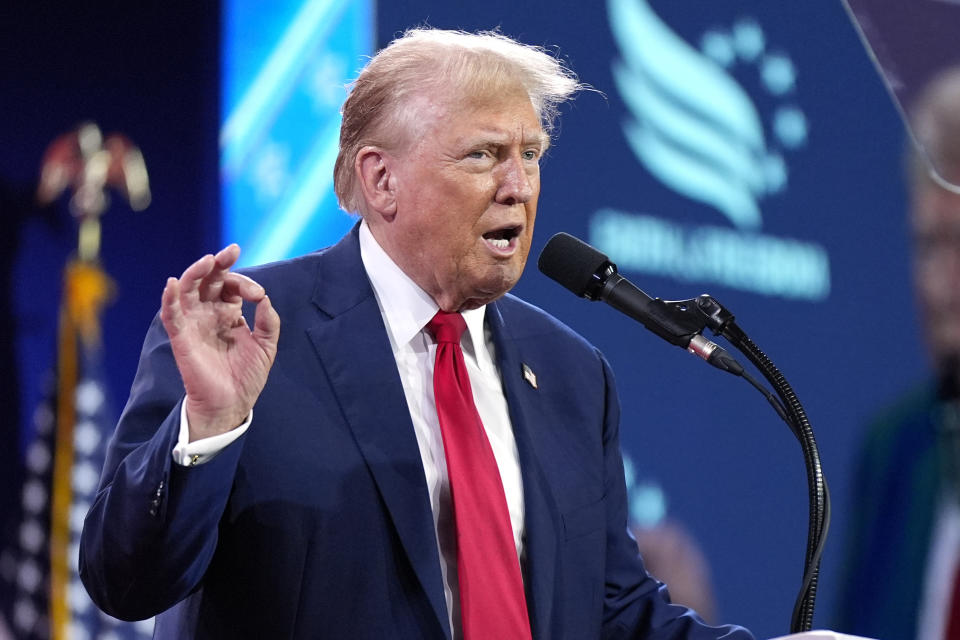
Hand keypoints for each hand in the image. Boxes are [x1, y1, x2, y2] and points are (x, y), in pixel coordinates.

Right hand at [160, 244, 280, 440]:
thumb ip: (268, 321)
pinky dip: (169, 297)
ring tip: (208, 261)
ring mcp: (194, 323)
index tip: (258, 295)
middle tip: (230, 252)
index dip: (244, 283)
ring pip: (187, 289)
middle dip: (218, 263)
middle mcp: (209, 314)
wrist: (232, 404)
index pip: (231, 286)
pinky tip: (172, 283)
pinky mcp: (182, 337)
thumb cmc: (247, 376)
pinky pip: (171, 314)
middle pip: (208, 280)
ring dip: (195, 272)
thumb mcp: (267, 346)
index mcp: (229, 313)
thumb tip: (264, 298)